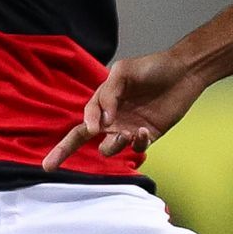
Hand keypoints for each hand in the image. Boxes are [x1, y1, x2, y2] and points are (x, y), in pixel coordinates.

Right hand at [43, 51, 206, 168]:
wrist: (183, 71)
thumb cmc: (151, 67)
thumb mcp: (123, 71)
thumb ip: (108, 94)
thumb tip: (101, 121)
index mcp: (102, 103)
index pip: (79, 123)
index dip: (70, 135)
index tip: (89, 129)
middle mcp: (111, 119)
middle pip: (83, 140)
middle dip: (64, 152)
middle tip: (50, 166)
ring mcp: (128, 129)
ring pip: (110, 148)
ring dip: (115, 144)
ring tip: (127, 132)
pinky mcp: (147, 136)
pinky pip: (136, 148)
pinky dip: (138, 143)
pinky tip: (143, 132)